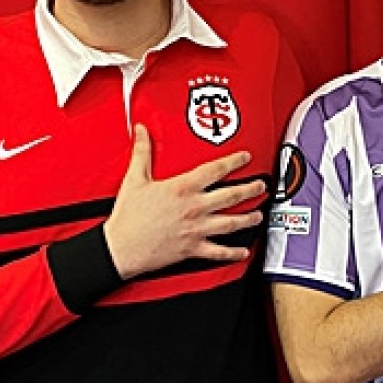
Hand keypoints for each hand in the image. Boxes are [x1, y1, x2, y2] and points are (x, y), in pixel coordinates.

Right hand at [103, 124, 266, 279]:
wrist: (121, 248)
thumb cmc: (128, 216)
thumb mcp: (135, 179)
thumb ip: (142, 152)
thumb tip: (142, 130)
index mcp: (183, 188)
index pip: (215, 170)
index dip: (234, 161)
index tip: (245, 158)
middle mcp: (195, 208)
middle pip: (231, 196)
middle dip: (250, 189)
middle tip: (262, 186)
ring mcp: (196, 229)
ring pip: (230, 223)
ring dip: (248, 219)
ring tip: (258, 216)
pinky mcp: (192, 249)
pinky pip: (218, 251)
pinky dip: (233, 252)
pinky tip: (243, 251)